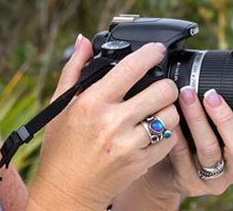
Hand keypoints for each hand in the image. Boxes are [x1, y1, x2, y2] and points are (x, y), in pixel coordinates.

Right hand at [28, 37, 180, 210]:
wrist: (66, 191)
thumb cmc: (61, 148)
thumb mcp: (60, 105)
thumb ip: (74, 69)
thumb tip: (83, 41)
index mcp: (92, 103)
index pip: (131, 69)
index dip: (150, 53)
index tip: (157, 49)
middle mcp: (113, 123)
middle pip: (162, 91)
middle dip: (165, 84)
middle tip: (160, 86)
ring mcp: (130, 145)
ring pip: (171, 116)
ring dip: (168, 109)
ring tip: (157, 109)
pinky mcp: (141, 164)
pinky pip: (170, 140)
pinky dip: (167, 132)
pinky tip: (154, 130)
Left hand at [139, 86, 232, 198]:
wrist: (167, 169)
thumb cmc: (194, 140)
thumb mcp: (214, 129)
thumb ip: (222, 110)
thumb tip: (216, 67)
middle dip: (225, 118)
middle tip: (211, 94)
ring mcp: (210, 179)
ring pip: (209, 149)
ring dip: (197, 118)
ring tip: (186, 95)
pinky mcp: (187, 182)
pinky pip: (181, 155)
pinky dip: (176, 131)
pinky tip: (170, 115)